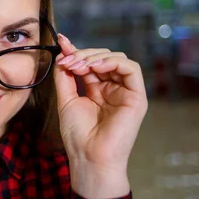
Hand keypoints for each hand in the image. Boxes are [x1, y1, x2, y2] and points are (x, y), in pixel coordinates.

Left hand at [53, 34, 147, 198]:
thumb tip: (62, 54)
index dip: (76, 50)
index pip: (89, 62)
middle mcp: (113, 88)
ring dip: (95, 57)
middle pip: (102, 57)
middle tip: (67, 61)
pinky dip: (112, 62)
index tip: (61, 41)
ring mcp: (125, 91)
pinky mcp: (137, 96)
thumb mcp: (66, 99)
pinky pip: (131, 69)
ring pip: (117, 58)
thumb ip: (65, 77)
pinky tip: (95, 67)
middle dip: (82, 54)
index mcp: (97, 89)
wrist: (89, 157)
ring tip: (78, 65)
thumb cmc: (78, 135)